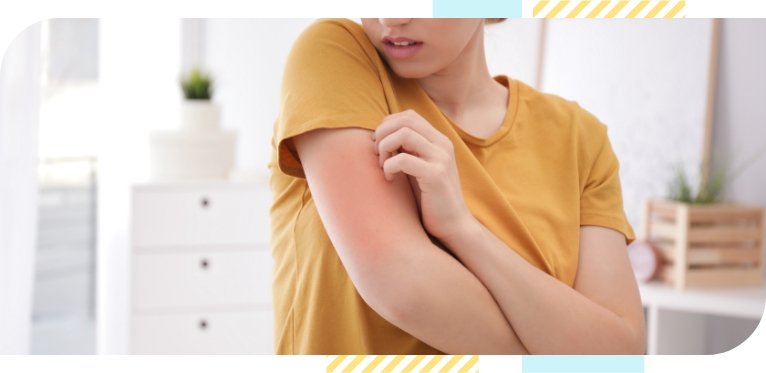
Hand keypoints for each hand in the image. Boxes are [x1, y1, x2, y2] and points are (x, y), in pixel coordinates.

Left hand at [373, 110, 472, 241]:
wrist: (453, 225)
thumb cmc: (430, 198)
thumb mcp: (418, 167)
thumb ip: (407, 150)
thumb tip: (380, 135)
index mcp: (438, 140)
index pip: (408, 115)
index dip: (387, 125)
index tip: (380, 146)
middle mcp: (442, 144)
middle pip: (404, 120)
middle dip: (382, 133)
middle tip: (377, 154)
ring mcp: (441, 159)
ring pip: (403, 134)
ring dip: (385, 147)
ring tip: (383, 165)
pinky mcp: (436, 176)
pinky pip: (404, 159)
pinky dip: (389, 166)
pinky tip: (390, 179)